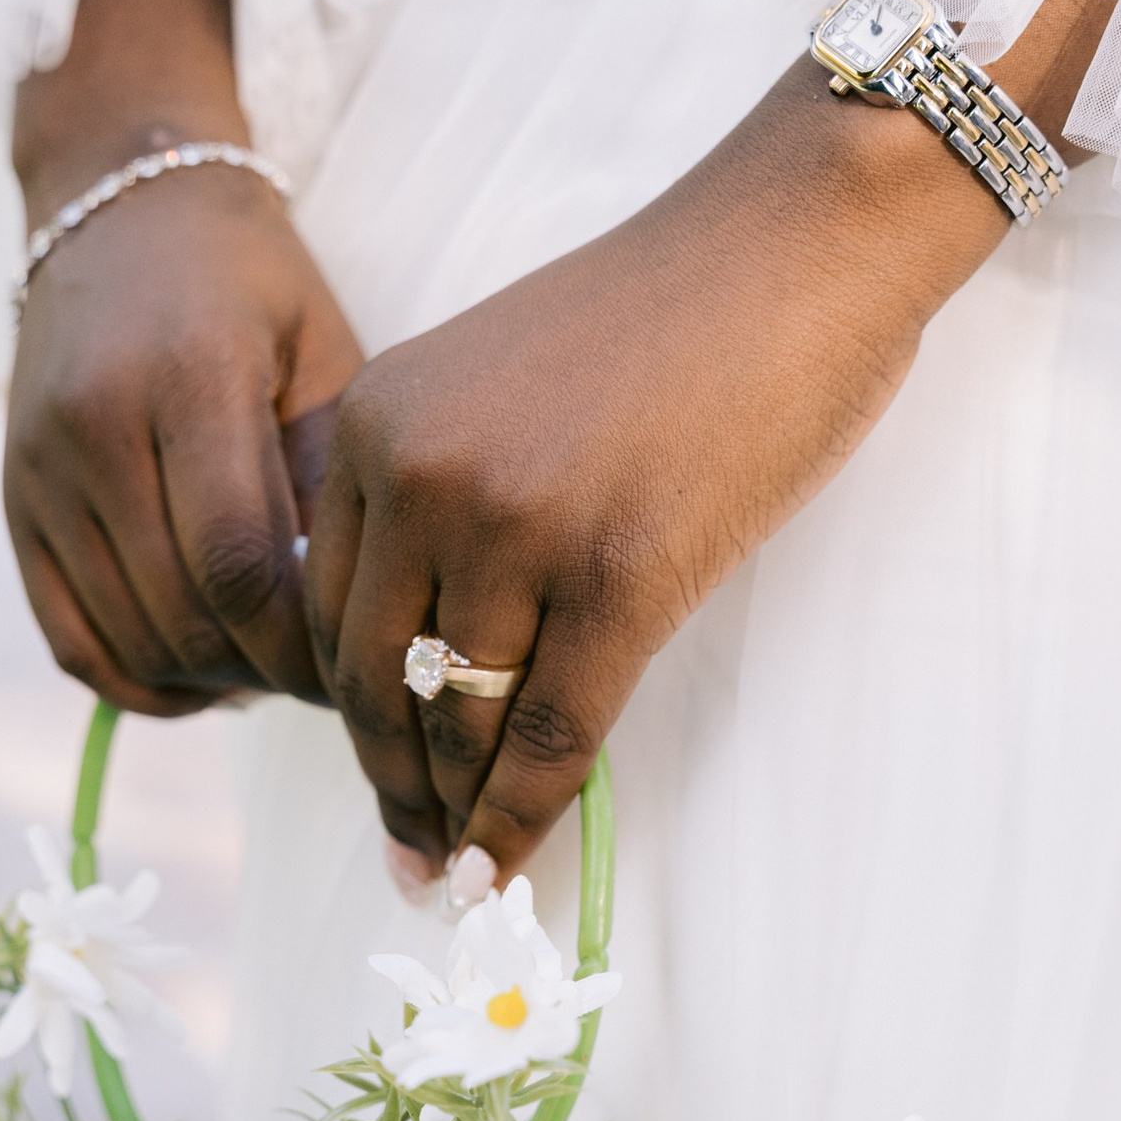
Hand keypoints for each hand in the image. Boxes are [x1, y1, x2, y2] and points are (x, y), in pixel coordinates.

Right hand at [4, 0, 362, 716]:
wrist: (120, 203)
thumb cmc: (252, 281)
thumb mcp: (320, 352)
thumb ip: (331, 479)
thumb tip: (350, 618)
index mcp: (186, 380)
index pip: (237, 565)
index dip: (298, 645)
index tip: (352, 663)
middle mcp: (94, 428)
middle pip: (180, 616)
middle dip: (264, 673)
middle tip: (325, 681)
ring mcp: (41, 471)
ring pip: (125, 641)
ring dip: (208, 682)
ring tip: (271, 672)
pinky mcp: (17, 503)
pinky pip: (70, 640)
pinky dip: (138, 681)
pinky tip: (203, 676)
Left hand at [305, 63, 1009, 875]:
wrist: (795, 245)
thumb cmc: (669, 317)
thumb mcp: (496, 385)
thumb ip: (440, 493)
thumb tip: (432, 653)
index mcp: (374, 425)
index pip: (325, 611)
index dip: (348, 716)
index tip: (375, 775)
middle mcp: (419, 475)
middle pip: (372, 680)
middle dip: (391, 786)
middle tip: (411, 857)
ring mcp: (515, 527)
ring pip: (458, 720)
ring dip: (455, 817)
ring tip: (459, 875)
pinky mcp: (619, 575)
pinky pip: (547, 734)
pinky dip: (521, 820)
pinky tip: (508, 870)